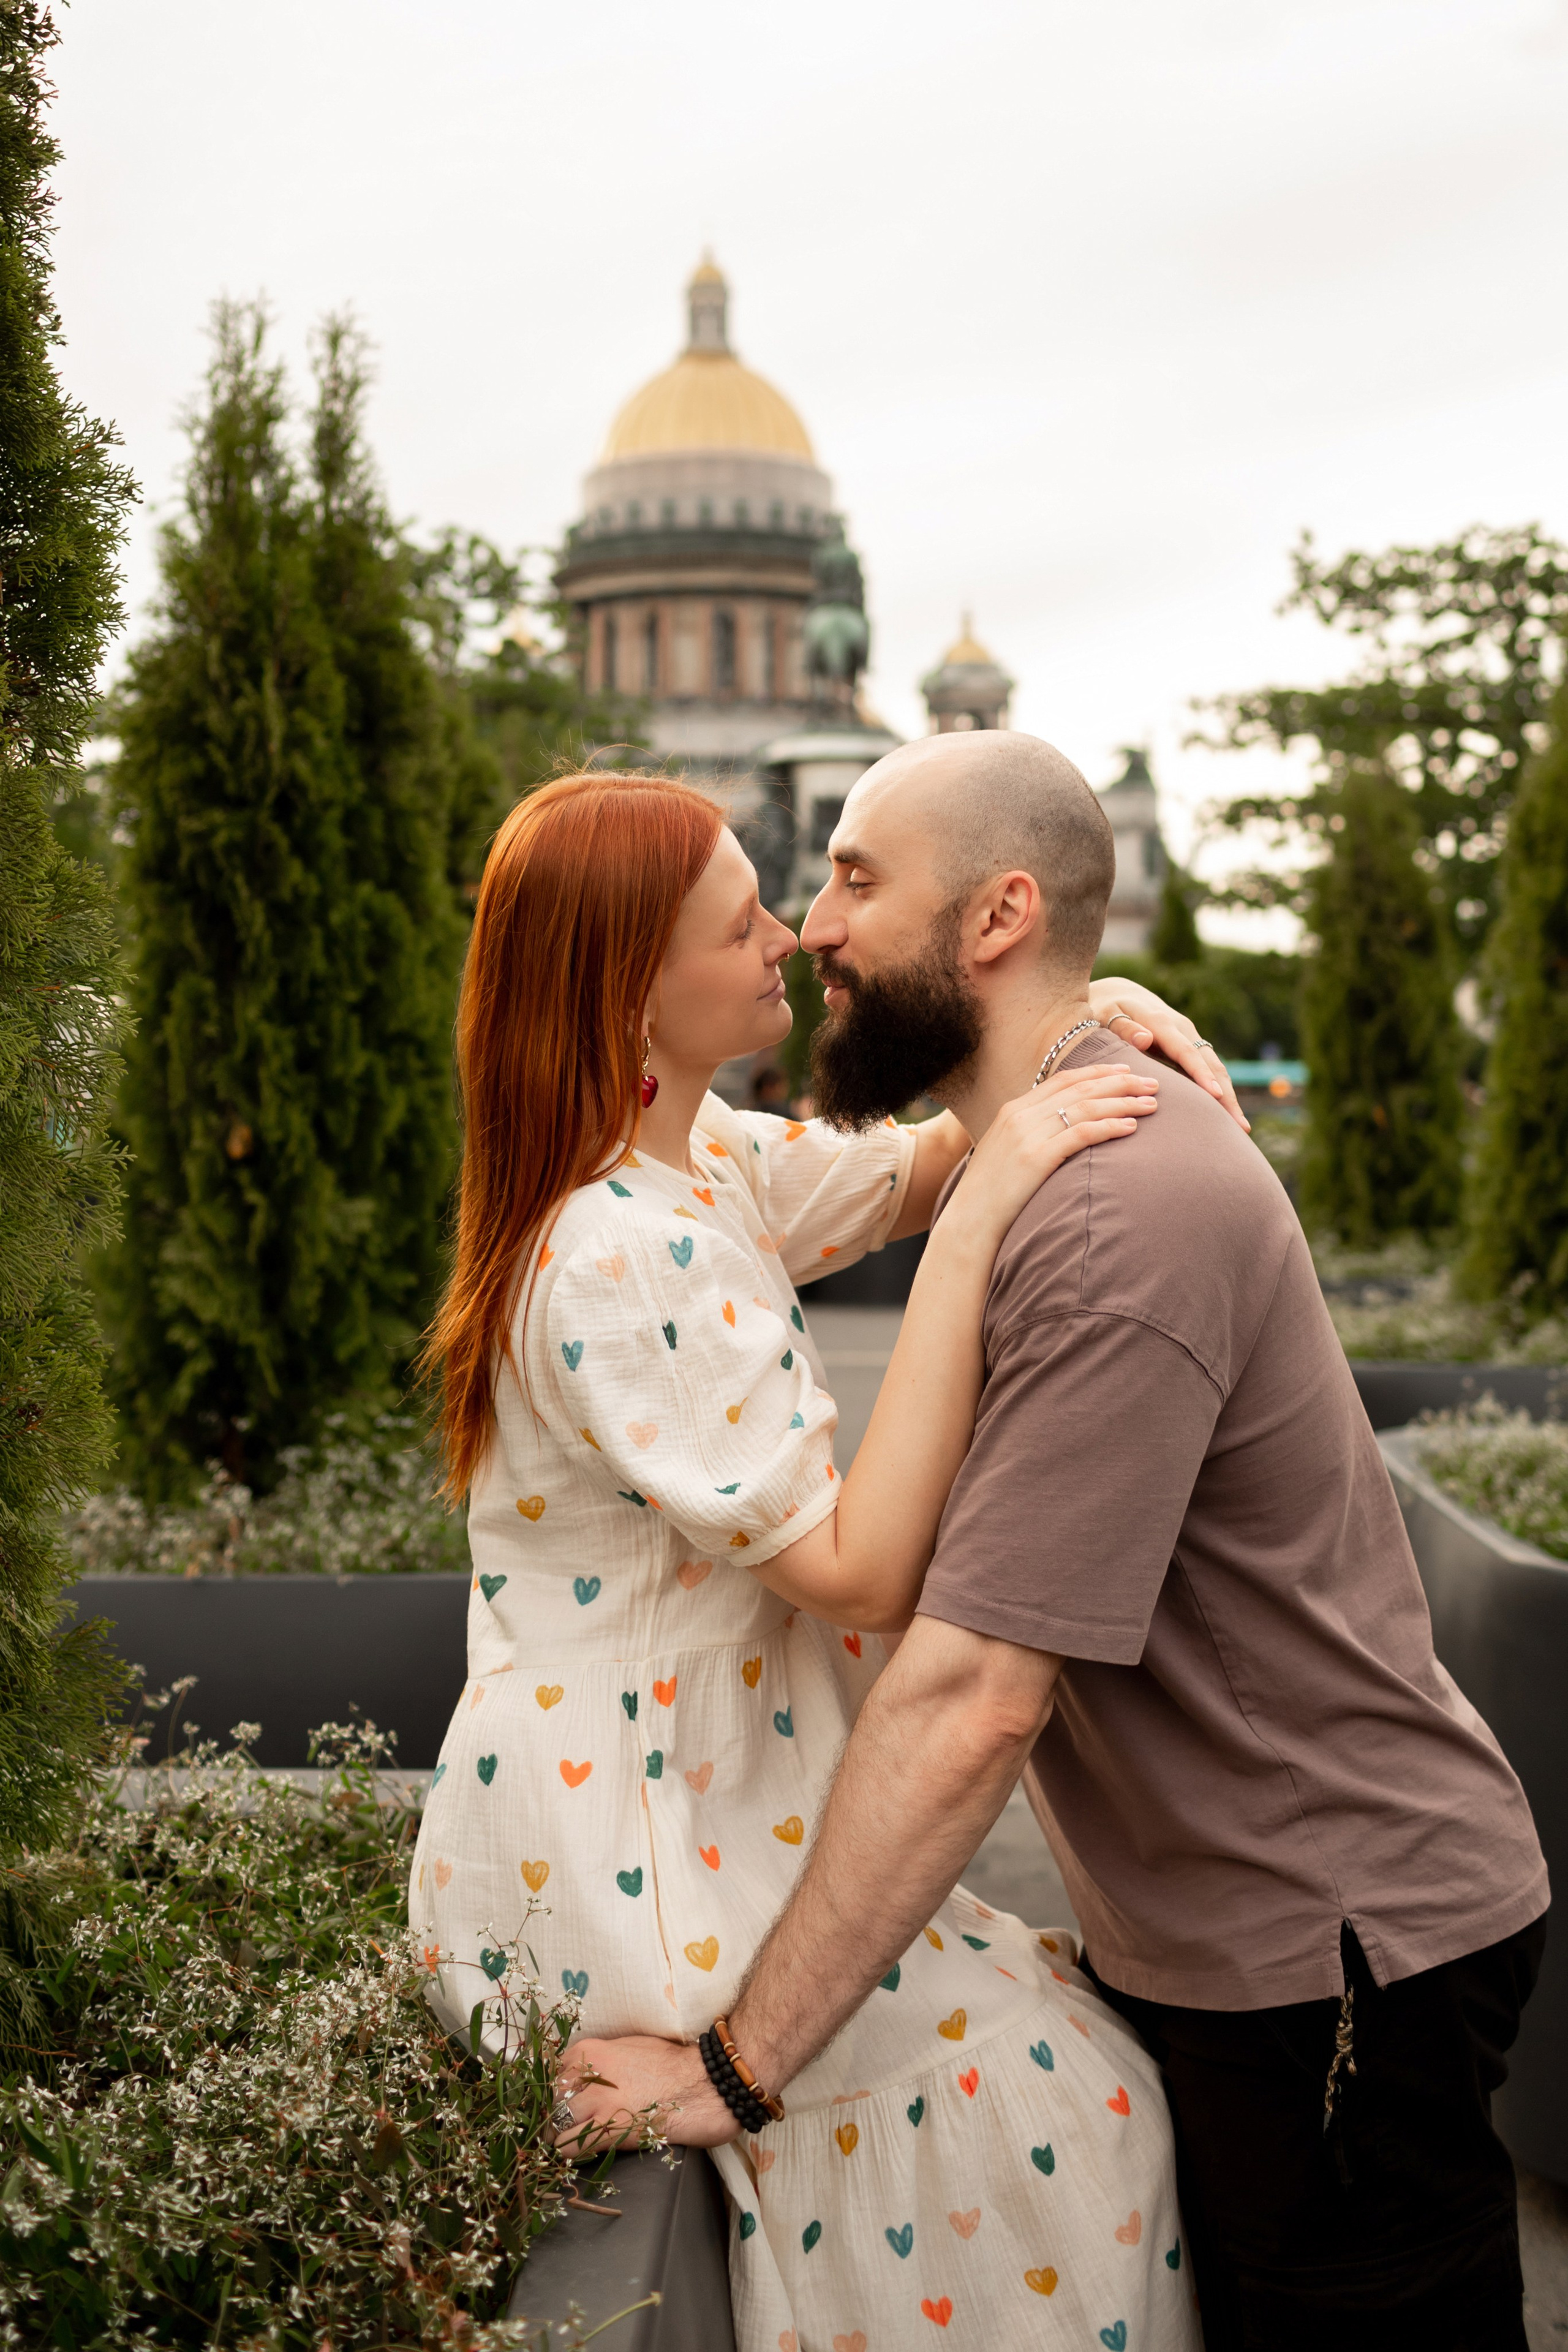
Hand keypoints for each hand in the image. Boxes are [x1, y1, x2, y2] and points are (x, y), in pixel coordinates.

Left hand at [554, 2033, 738, 2152]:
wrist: (704, 2084)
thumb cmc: (672, 2064)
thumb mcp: (628, 2047)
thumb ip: (599, 2060)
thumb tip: (579, 2075)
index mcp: (589, 2050)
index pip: (547, 2074)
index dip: (552, 2094)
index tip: (558, 2105)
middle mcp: (586, 2073)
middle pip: (547, 2101)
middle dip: (552, 2115)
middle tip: (565, 2126)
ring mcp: (596, 2102)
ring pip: (551, 2126)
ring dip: (559, 2136)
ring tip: (573, 2141)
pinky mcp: (607, 2130)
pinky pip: (567, 2147)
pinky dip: (569, 2153)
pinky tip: (582, 2153)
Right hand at [953, 1063, 1157, 1247]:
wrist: (969, 1221)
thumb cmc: (992, 1193)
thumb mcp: (1007, 1151)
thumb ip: (1031, 1133)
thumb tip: (1063, 1130)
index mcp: (1013, 1109)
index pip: (1063, 1079)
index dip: (1097, 1072)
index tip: (1125, 1071)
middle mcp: (1020, 1115)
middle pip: (1080, 1088)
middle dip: (1120, 1082)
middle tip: (1152, 1082)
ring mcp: (1027, 1135)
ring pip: (1086, 1107)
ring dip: (1123, 1102)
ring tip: (1152, 1104)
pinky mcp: (1036, 1157)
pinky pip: (1081, 1134)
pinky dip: (1109, 1127)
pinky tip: (1132, 1127)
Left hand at [1088, 977, 1248, 1131]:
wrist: (1120, 994)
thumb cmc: (1108, 1009)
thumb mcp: (1107, 1014)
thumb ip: (1123, 1028)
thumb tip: (1145, 1039)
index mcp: (1162, 1023)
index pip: (1187, 1052)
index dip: (1201, 1074)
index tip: (1215, 1095)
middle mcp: (1183, 1029)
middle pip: (1211, 1064)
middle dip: (1226, 1095)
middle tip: (1239, 1127)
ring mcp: (1190, 1038)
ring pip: (1216, 1069)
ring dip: (1229, 1097)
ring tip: (1240, 1129)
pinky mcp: (1190, 1048)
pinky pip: (1209, 1070)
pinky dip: (1219, 1091)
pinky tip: (1225, 1116)